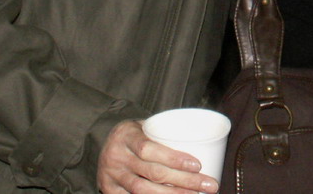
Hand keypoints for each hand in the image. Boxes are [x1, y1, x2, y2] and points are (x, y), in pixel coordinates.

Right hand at [97, 119, 218, 193]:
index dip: (174, 158)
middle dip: (184, 182)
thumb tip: (203, 141)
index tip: (198, 165)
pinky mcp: (110, 191)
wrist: (103, 143)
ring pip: (144, 191)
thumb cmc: (135, 133)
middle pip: (152, 173)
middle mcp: (116, 157)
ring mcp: (111, 177)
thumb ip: (165, 133)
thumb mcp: (144, 125)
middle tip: (209, 185)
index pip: (149, 149)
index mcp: (126, 136)